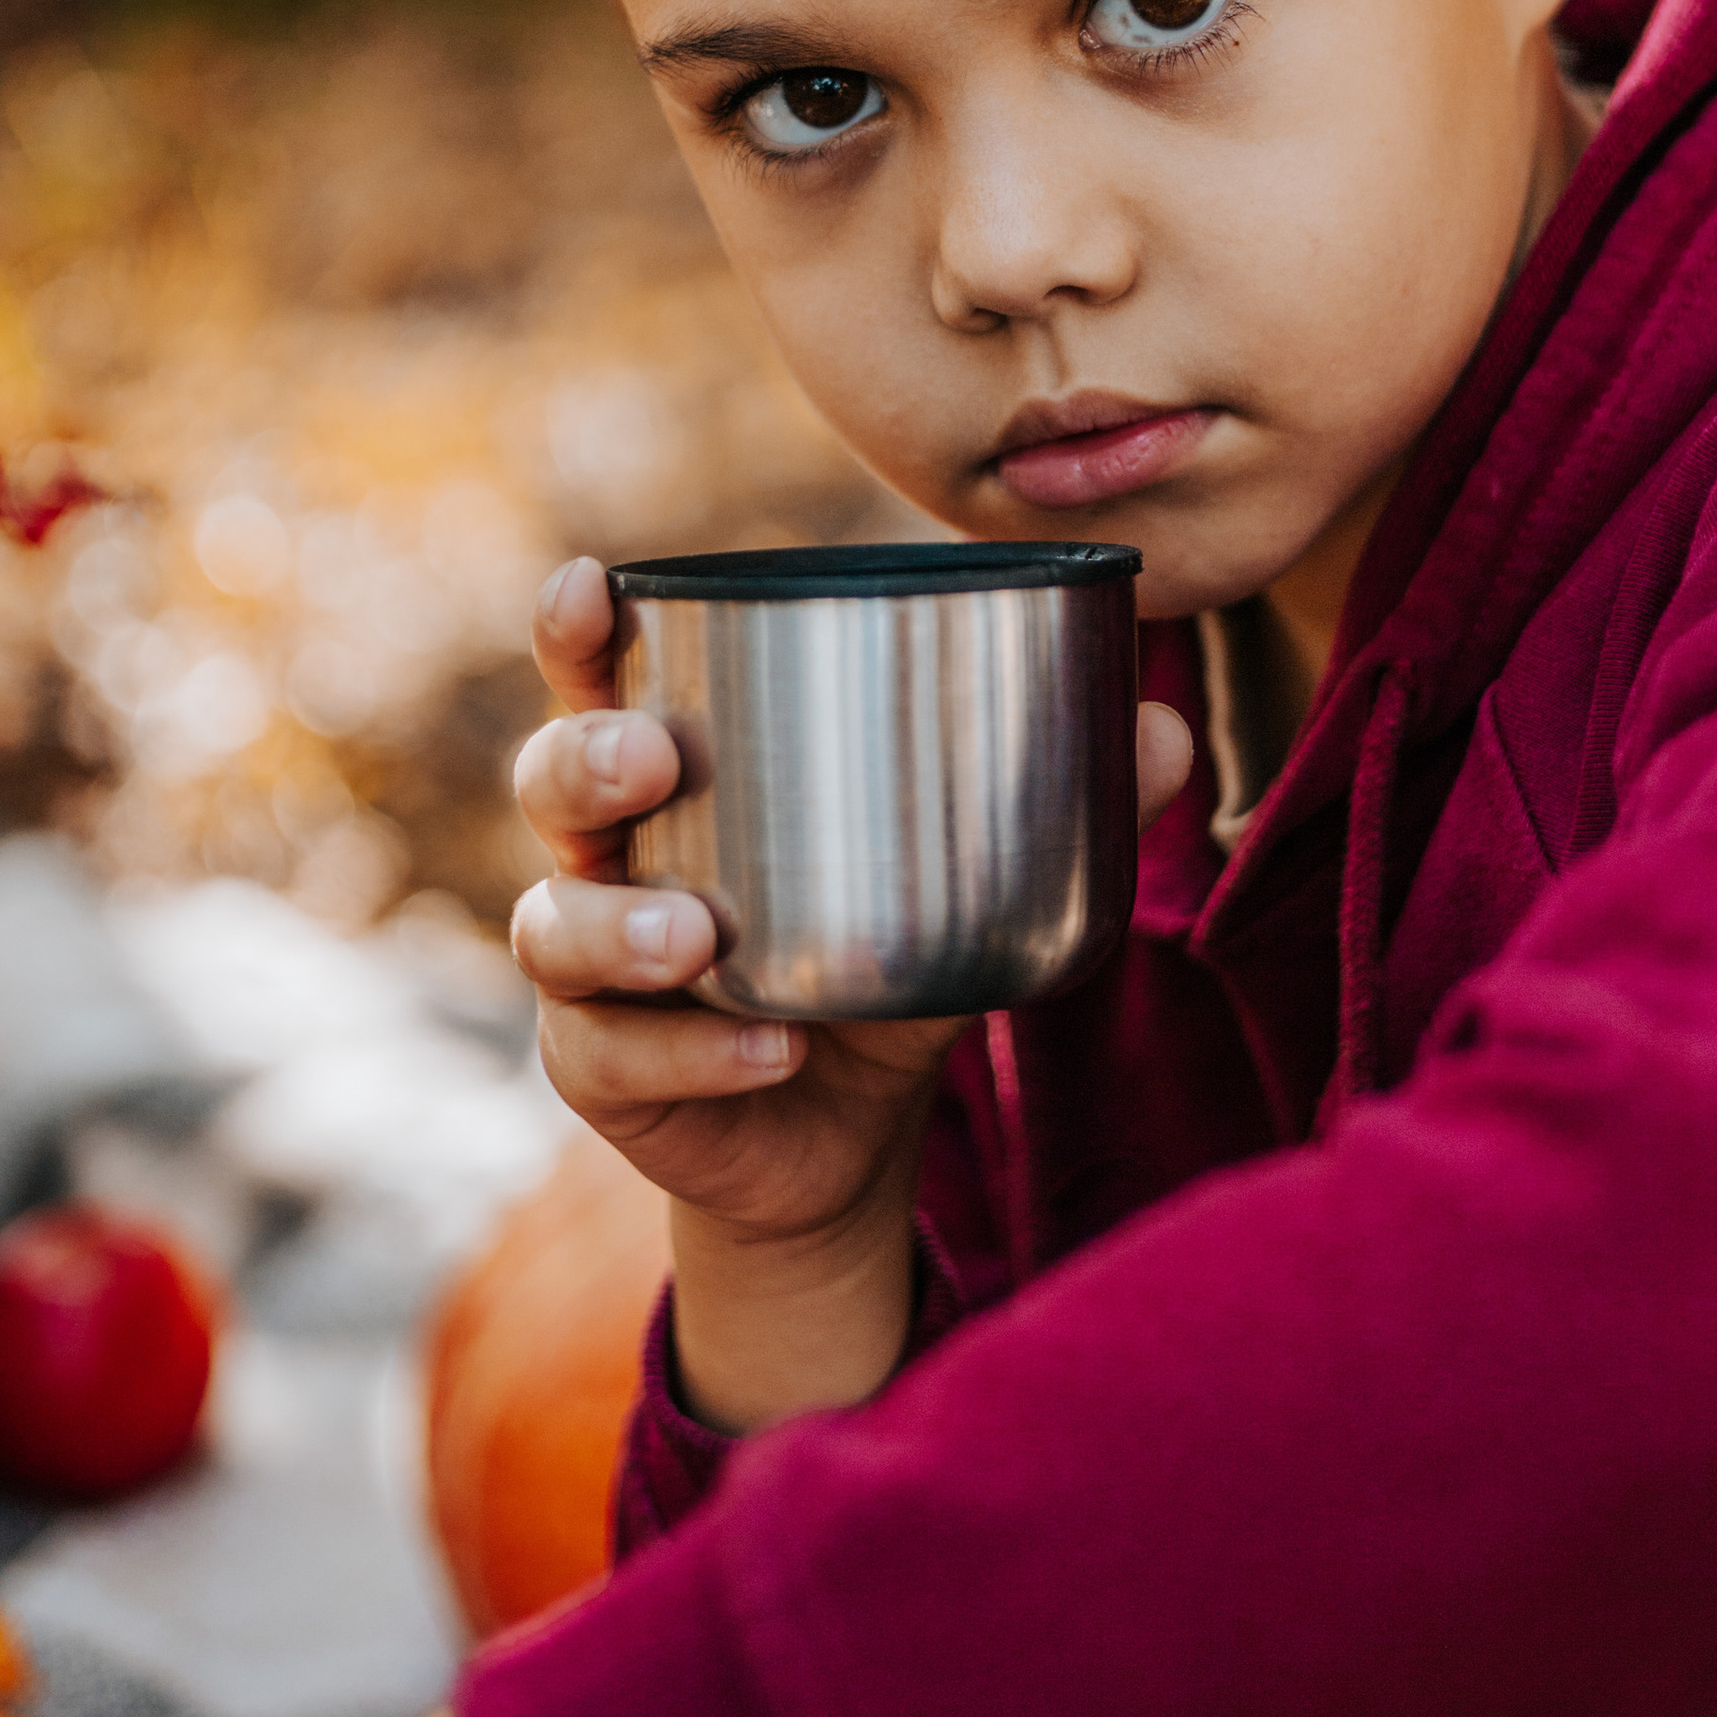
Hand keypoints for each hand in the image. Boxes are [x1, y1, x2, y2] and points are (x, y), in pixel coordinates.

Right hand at [510, 557, 1191, 1429]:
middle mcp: (612, 854)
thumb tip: (1166, 727)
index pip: (603, 677)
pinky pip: (616, 1056)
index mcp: (683, 769)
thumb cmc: (883, 952)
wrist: (848, 1133)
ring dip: (622, 924)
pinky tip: (771, 1048)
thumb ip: (1057, 804)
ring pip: (556, 926)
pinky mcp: (600, 1071)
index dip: (579, 627)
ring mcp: (592, 969)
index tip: (590, 583)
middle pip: (550, 779)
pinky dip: (696, 1051)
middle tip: (654, 756)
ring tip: (698, 939)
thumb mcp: (967, 878)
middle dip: (588, 758)